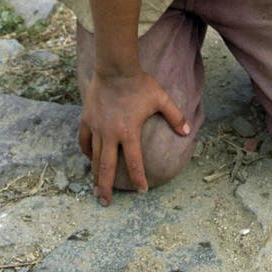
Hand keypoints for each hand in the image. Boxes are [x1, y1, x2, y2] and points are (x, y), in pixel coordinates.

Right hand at [79, 68, 189, 205]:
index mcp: (129, 132)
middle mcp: (110, 134)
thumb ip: (175, 116)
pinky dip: (86, 152)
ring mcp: (96, 128)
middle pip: (107, 168)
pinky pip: (84, 141)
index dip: (139, 179)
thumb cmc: (140, 83)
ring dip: (95, 174)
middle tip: (106, 203)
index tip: (142, 190)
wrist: (115, 68)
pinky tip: (89, 158)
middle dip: (106, 187)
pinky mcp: (87, 119)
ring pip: (93, 157)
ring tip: (95, 188)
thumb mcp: (161, 98)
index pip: (134, 163)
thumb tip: (187, 131)